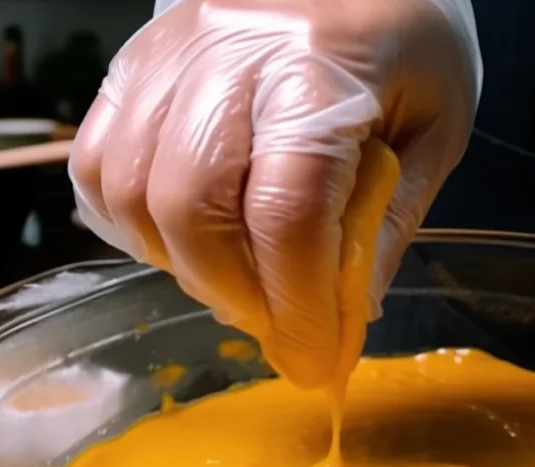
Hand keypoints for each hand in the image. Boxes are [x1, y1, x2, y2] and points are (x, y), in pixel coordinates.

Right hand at [70, 0, 480, 387]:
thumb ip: (388, 222)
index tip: (317, 360)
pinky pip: (99, 162)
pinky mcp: (133, 64)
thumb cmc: (407, 39)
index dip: (298, 305)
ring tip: (241, 279)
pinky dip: (133, 223)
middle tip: (281, 324)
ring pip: (132, 190)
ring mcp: (167, 55)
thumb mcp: (435, 129)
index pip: (287, 210)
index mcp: (318, 69)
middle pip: (190, 206)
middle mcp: (226, 54)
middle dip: (237, 295)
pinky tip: (187, 236)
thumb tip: (346, 318)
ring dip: (184, 265)